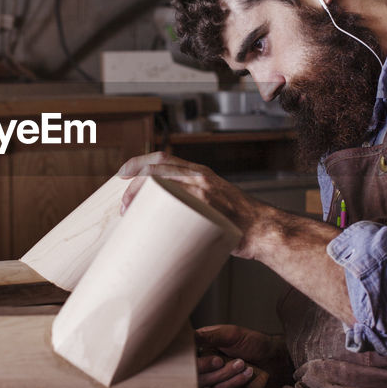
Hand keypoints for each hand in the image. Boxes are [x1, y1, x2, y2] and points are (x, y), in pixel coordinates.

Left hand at [117, 152, 267, 257]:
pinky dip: (157, 208)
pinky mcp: (207, 204)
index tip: (122, 172)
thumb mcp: (215, 200)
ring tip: (130, 212)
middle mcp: (200, 176)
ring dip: (140, 196)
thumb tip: (165, 216)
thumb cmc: (239, 221)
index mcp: (200, 172)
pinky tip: (149, 220)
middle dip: (134, 183)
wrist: (264, 229)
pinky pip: (176, 200)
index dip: (139, 162)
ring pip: (162, 183)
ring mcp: (204, 189)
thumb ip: (194, 200)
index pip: (163, 158)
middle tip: (124, 203)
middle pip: (157, 169)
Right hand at [195, 324, 283, 387]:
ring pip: (206, 382)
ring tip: (242, 363)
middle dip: (206, 367)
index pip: (185, 353)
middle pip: (192, 372)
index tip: (203, 354)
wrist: (273, 359)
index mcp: (202, 345)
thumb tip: (188, 336)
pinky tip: (247, 373)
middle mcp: (203, 361)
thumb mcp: (231, 334)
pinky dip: (234, 382)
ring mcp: (211, 377)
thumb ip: (209, 336)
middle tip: (220, 360)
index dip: (190, 357)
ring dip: (225, 374)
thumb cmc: (253, 342)